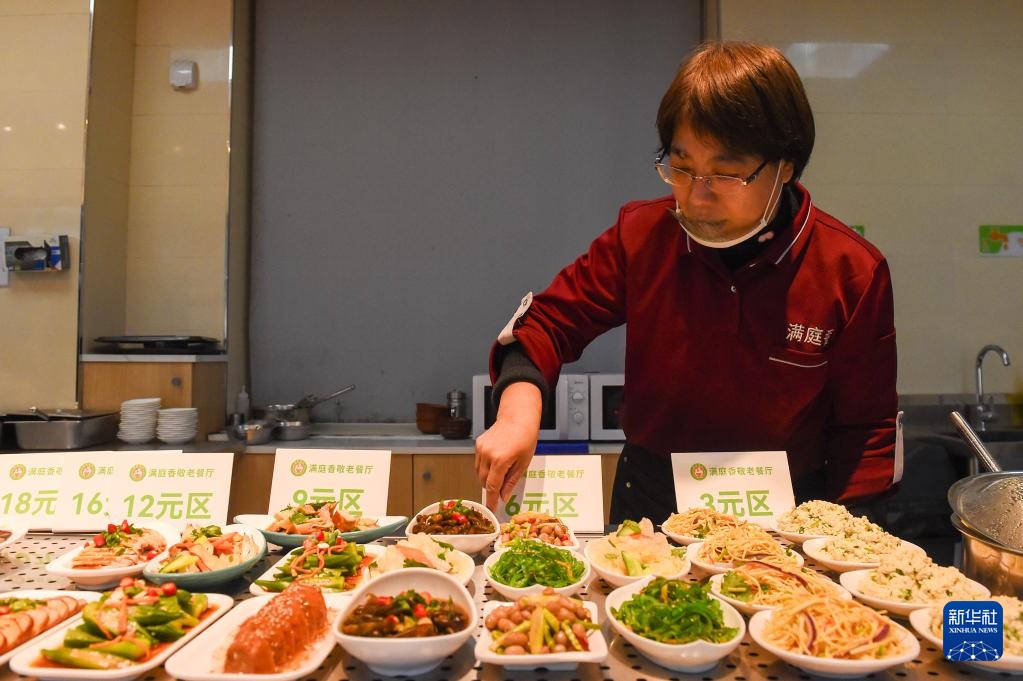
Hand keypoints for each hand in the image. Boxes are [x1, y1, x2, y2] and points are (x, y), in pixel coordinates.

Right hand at [474, 382, 541, 511]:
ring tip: (501, 473)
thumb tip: (504, 497)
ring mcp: (481, 448)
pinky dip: (485, 467)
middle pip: (483, 480)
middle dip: (491, 488)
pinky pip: (478, 462)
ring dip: (487, 478)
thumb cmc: (526, 437)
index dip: (491, 500)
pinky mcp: (478, 444)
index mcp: (501, 460)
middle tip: (501, 490)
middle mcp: (487, 454)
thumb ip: (511, 481)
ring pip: (479, 472)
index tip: (491, 509)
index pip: (492, 486)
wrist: (518, 416)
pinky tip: (496, 462)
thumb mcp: (524, 462)